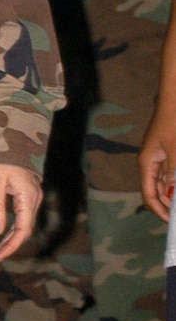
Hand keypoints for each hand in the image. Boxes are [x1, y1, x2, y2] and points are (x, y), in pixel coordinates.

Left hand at [0, 164, 42, 263]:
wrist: (12, 141)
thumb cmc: (1, 160)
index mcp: (28, 199)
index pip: (21, 231)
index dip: (9, 247)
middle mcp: (34, 201)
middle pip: (23, 232)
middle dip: (7, 248)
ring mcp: (32, 199)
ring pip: (22, 227)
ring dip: (8, 241)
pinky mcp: (27, 197)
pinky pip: (21, 219)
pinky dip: (11, 231)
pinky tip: (1, 238)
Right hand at [139, 105, 175, 221]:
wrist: (175, 100)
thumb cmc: (174, 121)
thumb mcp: (175, 150)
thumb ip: (173, 173)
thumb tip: (172, 194)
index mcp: (147, 163)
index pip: (149, 194)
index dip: (159, 209)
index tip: (172, 221)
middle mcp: (150, 163)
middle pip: (156, 191)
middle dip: (168, 204)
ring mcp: (159, 158)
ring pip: (164, 183)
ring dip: (173, 193)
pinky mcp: (168, 153)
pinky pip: (170, 173)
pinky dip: (175, 182)